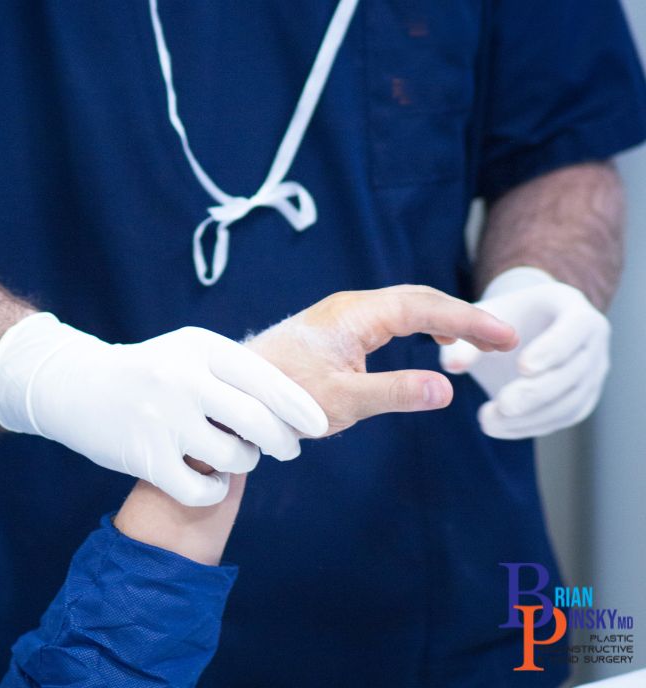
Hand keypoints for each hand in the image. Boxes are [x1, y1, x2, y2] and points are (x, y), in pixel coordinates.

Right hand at [0, 314, 327, 506]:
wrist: (75, 386)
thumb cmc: (148, 372)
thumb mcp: (188, 353)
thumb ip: (234, 373)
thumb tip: (294, 406)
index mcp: (201, 349)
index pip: (267, 380)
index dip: (299, 408)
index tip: (318, 426)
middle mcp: (183, 380)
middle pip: (259, 421)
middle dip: (283, 441)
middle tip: (287, 450)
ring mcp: (163, 419)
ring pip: (235, 457)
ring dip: (246, 463)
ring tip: (238, 458)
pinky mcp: (146, 456)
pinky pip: (202, 488)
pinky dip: (215, 490)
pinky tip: (211, 481)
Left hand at [247, 285, 518, 435]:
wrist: (236, 393)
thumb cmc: (282, 397)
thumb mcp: (342, 402)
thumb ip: (394, 393)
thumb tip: (447, 388)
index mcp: (355, 315)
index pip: (425, 308)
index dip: (469, 320)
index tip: (505, 337)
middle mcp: (350, 307)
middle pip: (419, 299)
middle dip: (463, 316)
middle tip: (503, 340)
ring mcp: (342, 315)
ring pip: (404, 306)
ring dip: (442, 319)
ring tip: (474, 342)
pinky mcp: (335, 329)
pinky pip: (389, 317)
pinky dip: (419, 325)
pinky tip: (429, 342)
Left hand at [440, 267, 609, 438]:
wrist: (519, 328)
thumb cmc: (500, 317)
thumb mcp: (482, 317)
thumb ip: (466, 335)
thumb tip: (452, 366)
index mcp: (573, 307)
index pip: (576, 327)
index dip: (552, 349)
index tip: (522, 367)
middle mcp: (593, 339)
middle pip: (575, 371)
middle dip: (537, 392)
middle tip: (502, 405)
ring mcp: (593, 369)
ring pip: (572, 401)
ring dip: (531, 417)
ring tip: (489, 421)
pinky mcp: (583, 395)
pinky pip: (564, 416)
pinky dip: (533, 425)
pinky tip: (501, 427)